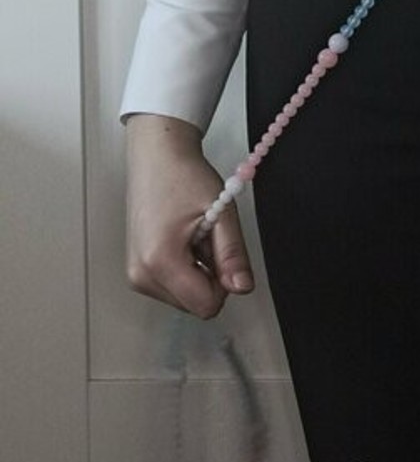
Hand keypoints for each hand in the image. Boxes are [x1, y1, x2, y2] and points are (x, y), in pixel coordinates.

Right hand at [125, 114, 254, 317]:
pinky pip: (172, 285)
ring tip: (193, 233)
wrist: (157, 155)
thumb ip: (233, 254)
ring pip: (185, 297)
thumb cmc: (183, 174)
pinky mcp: (136, 270)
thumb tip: (242, 287)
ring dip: (198, 270)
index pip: (205, 305)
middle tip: (207, 236)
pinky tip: (182, 237)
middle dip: (210, 274)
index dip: (225, 282)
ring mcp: (136, 275)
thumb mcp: (221, 211)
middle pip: (195, 303)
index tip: (223, 251)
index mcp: (160, 261)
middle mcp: (141, 275)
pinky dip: (185, 266)